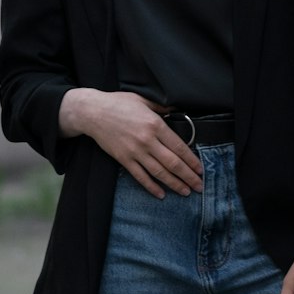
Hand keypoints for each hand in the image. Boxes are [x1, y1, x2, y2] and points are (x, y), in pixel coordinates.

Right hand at [59, 87, 202, 198]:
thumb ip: (161, 107)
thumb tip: (176, 109)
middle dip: (188, 176)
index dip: (192, 160)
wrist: (93, 112)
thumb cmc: (119, 103)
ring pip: (159, 173)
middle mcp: (147, 140)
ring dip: (174, 184)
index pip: (179, 147)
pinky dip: (151, 187)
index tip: (200, 169)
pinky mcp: (123, 159)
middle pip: (172, 163)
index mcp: (155, 124)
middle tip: (199, 186)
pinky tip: (161, 194)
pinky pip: (140, 177)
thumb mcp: (143, 100)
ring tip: (185, 192)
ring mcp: (135, 152)